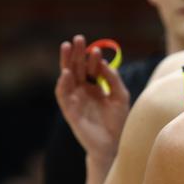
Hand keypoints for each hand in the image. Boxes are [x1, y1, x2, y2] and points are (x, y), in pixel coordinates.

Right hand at [55, 34, 129, 164]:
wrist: (114, 145)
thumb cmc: (117, 121)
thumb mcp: (120, 96)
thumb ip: (113, 79)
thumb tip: (104, 63)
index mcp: (94, 87)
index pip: (90, 68)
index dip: (92, 58)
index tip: (96, 49)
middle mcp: (82, 91)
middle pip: (76, 68)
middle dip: (76, 53)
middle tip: (77, 39)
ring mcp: (75, 100)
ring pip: (67, 78)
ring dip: (66, 62)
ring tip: (67, 47)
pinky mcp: (70, 112)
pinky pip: (63, 96)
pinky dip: (63, 84)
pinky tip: (66, 73)